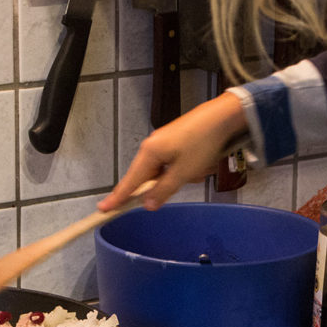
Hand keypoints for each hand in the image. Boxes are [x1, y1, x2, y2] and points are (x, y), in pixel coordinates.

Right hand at [98, 92, 246, 211]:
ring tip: (200, 169)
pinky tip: (202, 164)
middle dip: (164, 185)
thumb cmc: (202, 144)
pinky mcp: (175, 140)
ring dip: (180, 177)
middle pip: (146, 176)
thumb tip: (146, 205)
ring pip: (164, 171)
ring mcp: (163, 141)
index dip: (118, 198)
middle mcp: (152, 145)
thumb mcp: (183, 172)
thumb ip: (163, 190)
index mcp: (149, 152)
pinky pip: (174, 163)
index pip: (130, 182)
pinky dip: (186, 168)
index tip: (104, 209)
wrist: (223, 117)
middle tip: (180, 183)